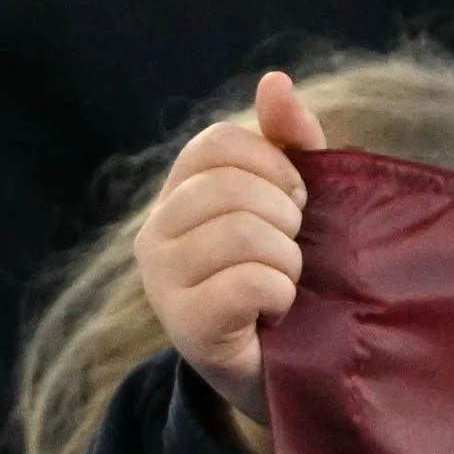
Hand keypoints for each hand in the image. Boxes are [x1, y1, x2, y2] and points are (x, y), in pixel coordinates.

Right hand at [139, 71, 331, 440]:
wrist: (289, 372)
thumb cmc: (290, 279)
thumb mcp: (297, 203)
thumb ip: (289, 143)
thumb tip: (274, 81)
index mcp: (178, 195)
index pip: (219, 144)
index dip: (276, 166)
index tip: (299, 204)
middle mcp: (153, 234)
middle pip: (230, 187)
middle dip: (286, 217)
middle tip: (293, 253)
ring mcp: (161, 283)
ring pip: (241, 233)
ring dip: (286, 261)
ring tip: (285, 287)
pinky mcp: (185, 327)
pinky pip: (246, 283)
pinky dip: (279, 294)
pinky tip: (276, 314)